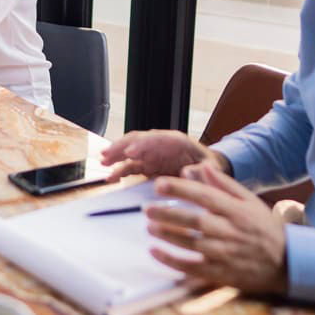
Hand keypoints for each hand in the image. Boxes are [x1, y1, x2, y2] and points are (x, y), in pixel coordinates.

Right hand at [100, 129, 228, 180]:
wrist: (209, 171)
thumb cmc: (210, 167)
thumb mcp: (211, 168)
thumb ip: (200, 171)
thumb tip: (187, 173)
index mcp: (176, 141)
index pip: (155, 139)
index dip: (142, 145)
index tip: (130, 153)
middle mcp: (160, 145)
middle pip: (137, 140)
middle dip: (121, 146)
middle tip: (108, 155)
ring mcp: (152, 155)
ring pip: (130, 151)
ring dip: (116, 155)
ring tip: (103, 161)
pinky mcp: (148, 166)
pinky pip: (131, 166)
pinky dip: (120, 170)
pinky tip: (111, 176)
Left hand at [144, 161, 287, 294]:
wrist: (288, 262)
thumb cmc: (265, 228)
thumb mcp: (249, 201)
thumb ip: (223, 183)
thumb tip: (199, 166)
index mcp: (237, 211)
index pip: (204, 196)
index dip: (180, 189)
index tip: (158, 184)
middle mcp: (231, 231)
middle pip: (195, 220)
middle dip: (168, 213)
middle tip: (147, 208)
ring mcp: (226, 254)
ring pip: (192, 244)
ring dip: (168, 235)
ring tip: (149, 227)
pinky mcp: (222, 273)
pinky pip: (193, 267)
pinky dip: (172, 261)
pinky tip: (156, 252)